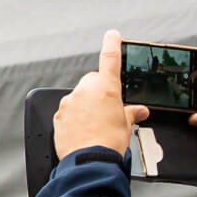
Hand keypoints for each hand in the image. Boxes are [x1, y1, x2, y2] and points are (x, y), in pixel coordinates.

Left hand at [54, 30, 149, 159]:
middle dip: (99, 92)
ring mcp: (70, 102)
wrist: (89, 161)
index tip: (112, 35)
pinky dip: (74, 118)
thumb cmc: (109, 144)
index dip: (112, 44)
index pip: (110, 58)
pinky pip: (68, 111)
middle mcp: (86, 91)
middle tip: (107, 110)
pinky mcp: (59, 115)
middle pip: (92, 81)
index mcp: (106, 88)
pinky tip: (82, 131)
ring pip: (79, 97)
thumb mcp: (126, 126)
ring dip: (86, 106)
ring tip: (94, 125)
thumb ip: (131, 113)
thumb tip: (138, 111)